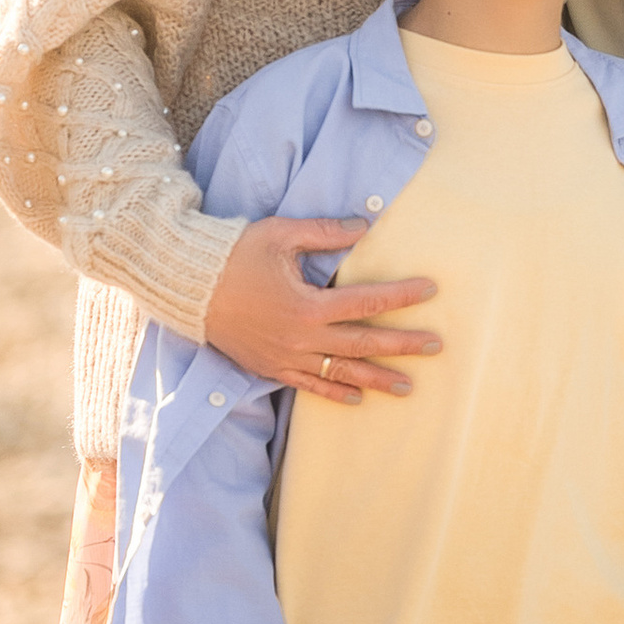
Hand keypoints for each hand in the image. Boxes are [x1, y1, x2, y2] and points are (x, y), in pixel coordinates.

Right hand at [204, 217, 438, 399]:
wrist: (188, 286)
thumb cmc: (234, 255)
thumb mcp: (281, 235)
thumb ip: (326, 232)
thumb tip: (364, 226)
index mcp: (308, 305)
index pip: (367, 301)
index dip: (402, 296)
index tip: (431, 290)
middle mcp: (302, 338)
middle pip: (363, 344)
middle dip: (402, 345)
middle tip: (436, 346)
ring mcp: (286, 357)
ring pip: (341, 373)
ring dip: (376, 379)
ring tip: (408, 385)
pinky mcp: (270, 366)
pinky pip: (308, 385)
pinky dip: (333, 392)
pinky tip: (356, 398)